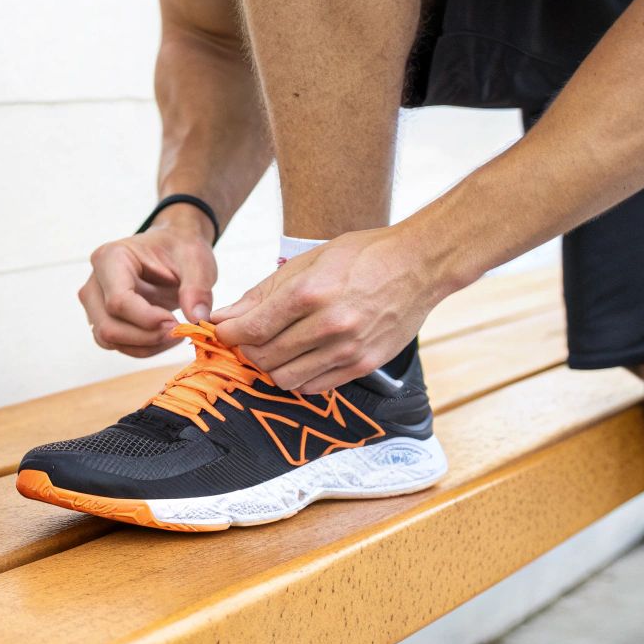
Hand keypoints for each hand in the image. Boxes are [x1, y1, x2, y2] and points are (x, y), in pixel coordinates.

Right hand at [78, 210, 217, 357]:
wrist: (173, 248)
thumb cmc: (179, 249)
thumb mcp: (196, 261)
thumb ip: (197, 289)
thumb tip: (197, 319)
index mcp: (110, 258)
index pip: (118, 301)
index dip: (147, 319)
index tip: (176, 322)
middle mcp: (95, 282)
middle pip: (109, 326)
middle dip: (146, 337)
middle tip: (178, 331)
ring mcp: (95, 303)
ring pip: (109, 340)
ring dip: (145, 346)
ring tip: (174, 333)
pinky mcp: (103, 319)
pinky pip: (117, 344)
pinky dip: (143, 348)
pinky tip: (165, 336)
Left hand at [212, 226, 445, 392]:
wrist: (419, 265)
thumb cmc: (362, 256)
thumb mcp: (308, 261)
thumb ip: (262, 293)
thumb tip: (223, 317)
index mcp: (311, 292)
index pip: (252, 329)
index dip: (229, 334)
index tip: (224, 331)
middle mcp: (329, 324)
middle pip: (265, 357)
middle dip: (247, 350)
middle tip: (248, 338)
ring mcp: (348, 349)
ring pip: (286, 379)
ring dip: (271, 367)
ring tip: (274, 348)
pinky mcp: (363, 365)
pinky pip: (314, 386)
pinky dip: (298, 377)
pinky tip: (300, 358)